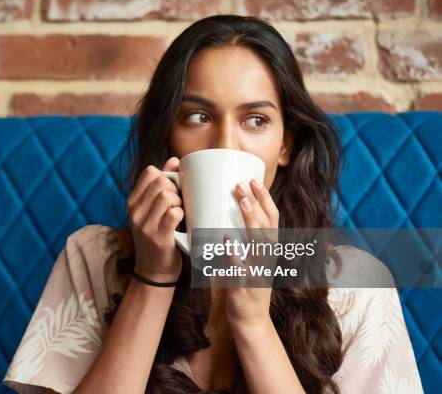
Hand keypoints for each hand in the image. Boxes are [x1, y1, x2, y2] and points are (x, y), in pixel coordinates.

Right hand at [127, 157, 183, 282]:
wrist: (154, 272)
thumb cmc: (158, 236)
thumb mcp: (153, 210)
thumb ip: (162, 184)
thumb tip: (174, 159)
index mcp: (132, 201)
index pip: (150, 172)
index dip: (166, 175)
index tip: (172, 189)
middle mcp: (134, 211)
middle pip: (161, 182)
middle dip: (176, 188)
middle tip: (179, 203)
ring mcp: (144, 225)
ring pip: (167, 196)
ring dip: (180, 201)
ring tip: (180, 212)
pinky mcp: (157, 237)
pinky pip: (173, 213)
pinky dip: (182, 214)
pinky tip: (181, 222)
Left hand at [225, 178, 278, 329]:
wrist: (251, 319)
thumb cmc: (248, 284)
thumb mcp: (253, 259)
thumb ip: (246, 240)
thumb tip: (230, 215)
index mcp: (270, 250)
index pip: (273, 219)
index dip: (265, 198)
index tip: (254, 179)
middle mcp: (267, 258)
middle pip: (267, 224)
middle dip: (257, 202)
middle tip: (242, 183)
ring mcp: (258, 270)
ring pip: (258, 241)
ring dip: (251, 220)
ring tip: (240, 201)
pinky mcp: (244, 284)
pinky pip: (239, 266)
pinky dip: (233, 252)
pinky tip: (225, 239)